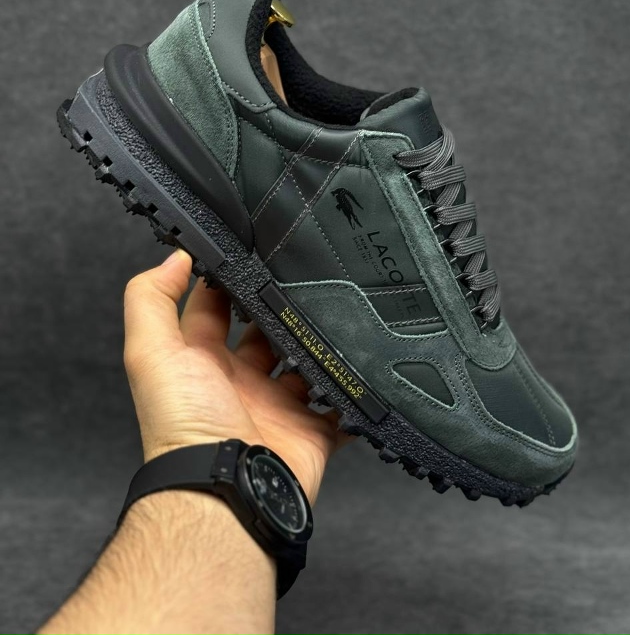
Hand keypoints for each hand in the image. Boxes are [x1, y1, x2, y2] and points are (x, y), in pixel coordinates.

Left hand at [123, 248, 348, 502]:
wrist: (226, 489)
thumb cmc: (183, 425)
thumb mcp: (151, 353)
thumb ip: (151, 300)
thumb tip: (174, 256)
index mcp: (202, 361)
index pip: (217, 309)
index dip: (231, 281)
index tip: (254, 253)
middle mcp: (240, 382)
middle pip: (267, 332)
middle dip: (283, 309)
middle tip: (306, 281)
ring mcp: (278, 406)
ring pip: (306, 364)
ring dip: (320, 344)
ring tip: (339, 316)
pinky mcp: (311, 430)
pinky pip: (339, 407)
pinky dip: (351, 392)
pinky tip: (364, 368)